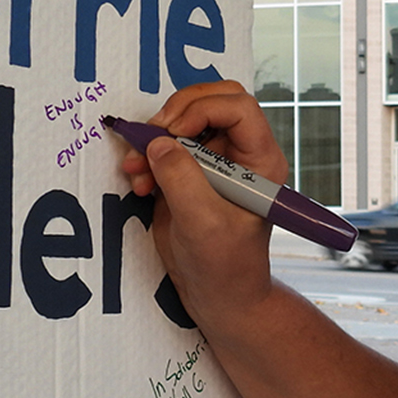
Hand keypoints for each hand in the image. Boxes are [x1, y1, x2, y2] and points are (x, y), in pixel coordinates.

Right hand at [116, 81, 285, 321]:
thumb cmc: (226, 265)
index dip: (202, 109)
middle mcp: (239, 155)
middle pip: (210, 100)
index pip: (238, 107)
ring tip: (137, 169)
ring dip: (153, 138)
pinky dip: (146, 157)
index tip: (173, 133)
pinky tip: (138, 182)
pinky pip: (164, 146)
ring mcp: (212, 162)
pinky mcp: (187, 174)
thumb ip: (181, 179)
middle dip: (175, 113)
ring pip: (182, 122)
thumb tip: (157, 143)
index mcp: (260, 162)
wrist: (218, 296)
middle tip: (152, 135)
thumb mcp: (204, 223)